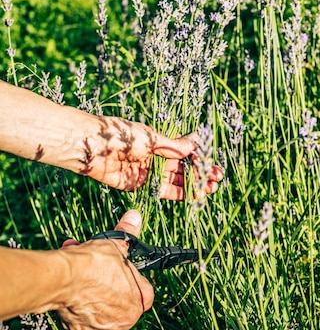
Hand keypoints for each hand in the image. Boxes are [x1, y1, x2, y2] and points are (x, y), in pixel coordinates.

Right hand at [58, 210, 153, 329]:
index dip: (131, 279)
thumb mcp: (116, 244)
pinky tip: (73, 290)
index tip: (121, 271)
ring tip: (81, 272)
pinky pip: (84, 318)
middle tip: (97, 268)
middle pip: (119, 299)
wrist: (65, 277)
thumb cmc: (95, 263)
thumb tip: (134, 216)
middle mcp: (123, 320)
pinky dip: (79, 306)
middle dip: (108, 282)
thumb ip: (128, 232)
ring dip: (92, 291)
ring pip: (101, 307)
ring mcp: (103, 328)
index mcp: (138, 302)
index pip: (143, 292)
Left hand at [82, 117, 223, 198]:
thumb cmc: (119, 135)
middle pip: (183, 168)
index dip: (200, 158)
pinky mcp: (141, 185)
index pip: (185, 152)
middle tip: (217, 178)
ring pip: (176, 181)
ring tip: (210, 188)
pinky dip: (179, 194)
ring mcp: (149, 172)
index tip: (214, 163)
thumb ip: (173, 146)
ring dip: (193, 185)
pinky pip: (163, 191)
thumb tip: (195, 143)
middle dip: (200, 173)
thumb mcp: (150, 137)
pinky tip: (194, 195)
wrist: (92, 147)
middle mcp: (155, 157)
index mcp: (159, 142)